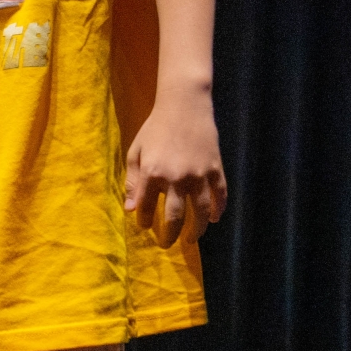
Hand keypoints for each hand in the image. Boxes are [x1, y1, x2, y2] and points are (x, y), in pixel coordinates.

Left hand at [124, 91, 227, 247]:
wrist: (184, 106)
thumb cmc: (155, 128)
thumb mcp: (135, 151)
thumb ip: (132, 181)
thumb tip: (131, 210)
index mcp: (152, 174)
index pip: (147, 208)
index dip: (145, 222)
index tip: (145, 227)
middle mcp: (176, 178)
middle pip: (175, 217)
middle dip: (170, 235)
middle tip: (167, 244)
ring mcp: (198, 174)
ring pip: (201, 211)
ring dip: (197, 230)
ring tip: (192, 240)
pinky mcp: (215, 169)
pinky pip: (220, 195)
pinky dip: (219, 209)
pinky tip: (214, 219)